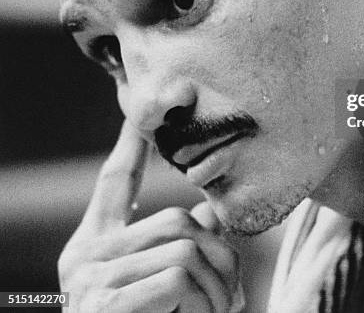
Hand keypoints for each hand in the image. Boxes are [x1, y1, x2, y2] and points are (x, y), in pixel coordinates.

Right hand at [58, 121, 242, 311]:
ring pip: (184, 249)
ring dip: (217, 286)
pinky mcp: (105, 306)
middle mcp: (84, 256)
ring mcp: (89, 280)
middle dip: (219, 255)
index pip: (114, 180)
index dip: (131, 145)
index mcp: (93, 245)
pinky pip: (177, 279)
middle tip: (235, 294)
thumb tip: (210, 213)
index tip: (138, 115)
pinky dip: (203, 303)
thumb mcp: (158, 285)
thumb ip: (178, 247)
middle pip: (176, 220)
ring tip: (222, 311)